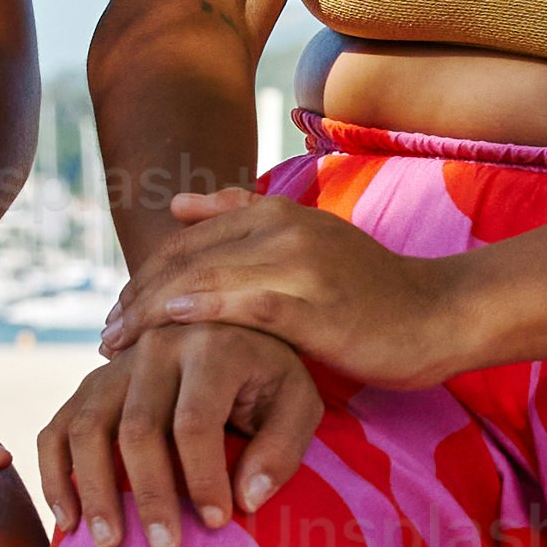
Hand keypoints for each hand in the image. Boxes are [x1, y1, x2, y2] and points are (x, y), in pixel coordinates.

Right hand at [29, 330, 322, 546]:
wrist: (234, 336)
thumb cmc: (270, 380)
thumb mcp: (298, 404)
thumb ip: (282, 449)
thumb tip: (246, 499)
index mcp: (210, 347)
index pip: (195, 422)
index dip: (203, 478)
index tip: (216, 522)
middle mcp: (155, 347)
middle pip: (137, 429)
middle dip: (150, 496)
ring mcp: (115, 365)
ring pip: (86, 429)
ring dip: (93, 491)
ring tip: (110, 543)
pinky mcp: (90, 384)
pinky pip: (56, 430)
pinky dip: (55, 476)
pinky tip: (70, 520)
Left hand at [107, 188, 469, 392]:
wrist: (441, 314)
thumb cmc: (373, 293)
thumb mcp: (308, 241)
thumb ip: (245, 218)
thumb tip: (178, 204)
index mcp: (278, 212)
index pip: (189, 238)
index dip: (147, 273)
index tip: (119, 310)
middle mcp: (284, 228)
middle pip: (187, 257)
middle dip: (138, 296)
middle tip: (106, 333)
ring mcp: (300, 263)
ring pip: (206, 277)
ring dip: (153, 309)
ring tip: (118, 341)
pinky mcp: (315, 302)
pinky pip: (246, 303)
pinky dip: (203, 310)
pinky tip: (171, 326)